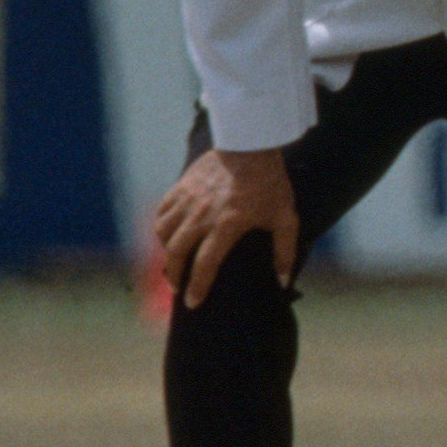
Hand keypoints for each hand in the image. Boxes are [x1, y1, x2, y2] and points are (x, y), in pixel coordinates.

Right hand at [154, 147, 299, 307]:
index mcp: (227, 224)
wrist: (252, 142)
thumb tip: (282, 282)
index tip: (192, 304)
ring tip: (173, 263)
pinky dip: (161, 227)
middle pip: (177, 252)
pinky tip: (168, 235)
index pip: (206, 264)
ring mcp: (189, 199)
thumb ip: (284, 251)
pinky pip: (162, 212)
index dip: (197, 287)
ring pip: (164, 233)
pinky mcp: (182, 186)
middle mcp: (203, 214)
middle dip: (174, 275)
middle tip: (178, 287)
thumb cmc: (271, 182)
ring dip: (166, 252)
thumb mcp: (285, 217)